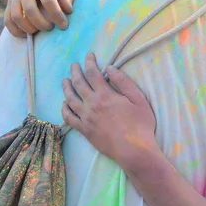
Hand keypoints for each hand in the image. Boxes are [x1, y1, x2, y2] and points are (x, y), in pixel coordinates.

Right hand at [5, 0, 72, 36]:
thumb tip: (68, 10)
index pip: (48, 1)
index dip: (57, 15)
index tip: (64, 25)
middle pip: (30, 10)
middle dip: (42, 23)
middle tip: (51, 27)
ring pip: (16, 16)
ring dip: (29, 28)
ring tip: (40, 30)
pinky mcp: (9, 3)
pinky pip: (8, 20)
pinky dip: (16, 30)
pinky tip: (27, 34)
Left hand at [62, 53, 157, 167]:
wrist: (133, 150)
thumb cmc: (140, 124)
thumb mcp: (139, 99)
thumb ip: (124, 82)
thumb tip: (110, 68)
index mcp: (105, 95)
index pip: (93, 74)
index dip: (89, 62)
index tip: (89, 56)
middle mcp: (92, 105)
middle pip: (78, 84)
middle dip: (75, 72)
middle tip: (73, 65)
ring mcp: (86, 118)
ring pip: (70, 100)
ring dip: (67, 88)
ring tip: (65, 81)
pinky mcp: (84, 130)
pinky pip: (69, 118)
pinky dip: (64, 109)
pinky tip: (64, 104)